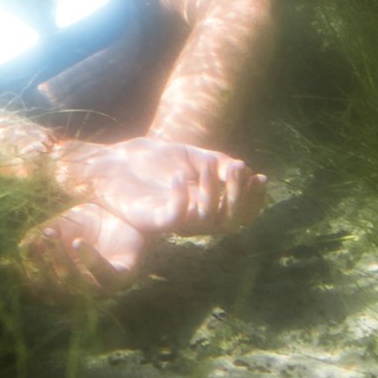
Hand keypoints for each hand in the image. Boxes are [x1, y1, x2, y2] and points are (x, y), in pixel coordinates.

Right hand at [18, 200, 168, 298]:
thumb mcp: (58, 226)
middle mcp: (82, 289)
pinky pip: (106, 276)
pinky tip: (79, 244)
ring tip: (53, 238)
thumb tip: (20, 248)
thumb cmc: (86, 223)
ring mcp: (102, 286)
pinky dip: (91, 261)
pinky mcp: (123, 276)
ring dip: (62, 262)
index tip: (7, 262)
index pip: (38, 289)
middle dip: (42, 267)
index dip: (22, 279)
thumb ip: (39, 237)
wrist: (120, 211)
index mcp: (63, 281)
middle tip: (38, 243)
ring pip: (78, 285)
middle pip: (56, 292)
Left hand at [52, 136, 265, 238]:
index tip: (262, 177)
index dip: (255, 201)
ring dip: (213, 191)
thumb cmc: (151, 159)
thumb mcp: (191, 156)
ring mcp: (173, 219)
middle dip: (239, 196)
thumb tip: (243, 167)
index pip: (239, 213)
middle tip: (238, 169)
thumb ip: (217, 162)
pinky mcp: (153, 218)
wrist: (114, 160)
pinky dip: (181, 197)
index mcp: (204, 204)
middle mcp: (193, 217)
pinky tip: (178, 176)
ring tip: (209, 164)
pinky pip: (175, 218)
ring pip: (206, 220)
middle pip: (228, 221)